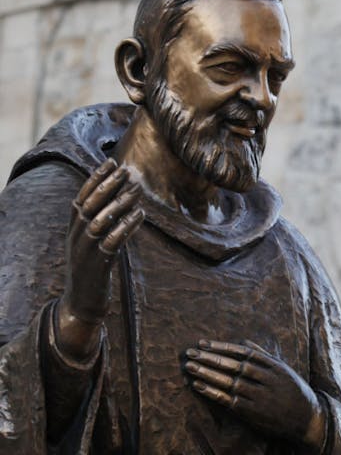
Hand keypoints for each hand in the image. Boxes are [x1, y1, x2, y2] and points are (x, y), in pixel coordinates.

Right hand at [57, 158, 143, 358]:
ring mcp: (84, 252)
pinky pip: (111, 242)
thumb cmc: (93, 270)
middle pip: (89, 205)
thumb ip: (103, 224)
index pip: (81, 197)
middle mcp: (75, 237)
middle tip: (127, 171)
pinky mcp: (97, 265)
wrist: (82, 305)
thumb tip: (122, 200)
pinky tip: (140, 215)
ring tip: (137, 190)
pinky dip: (125, 227)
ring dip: (118, 204)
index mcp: (73, 230)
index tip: (111, 162)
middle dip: (108, 186)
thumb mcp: (94, 244)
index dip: (95, 179)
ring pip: (99, 221)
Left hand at [184, 340, 326, 450]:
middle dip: (210, 358)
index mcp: (273, 366)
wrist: (307, 419)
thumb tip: (245, 342)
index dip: (222, 347)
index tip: (204, 343)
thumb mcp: (284, 370)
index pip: (243, 353)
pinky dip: (212, 392)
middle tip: (190, 352)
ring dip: (207, 374)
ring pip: (229, 382)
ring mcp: (259, 396)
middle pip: (233, 366)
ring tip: (189, 366)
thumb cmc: (294, 392)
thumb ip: (264, 356)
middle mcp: (266, 379)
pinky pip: (228, 400)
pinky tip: (198, 385)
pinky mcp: (252, 412)